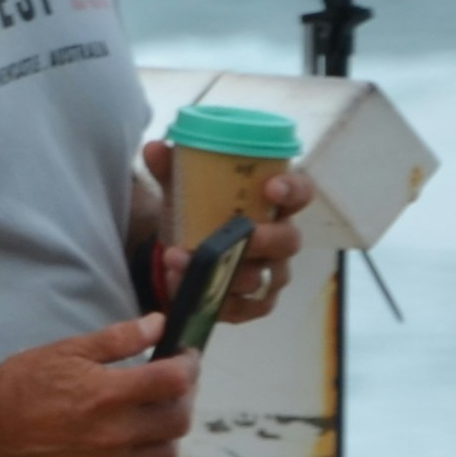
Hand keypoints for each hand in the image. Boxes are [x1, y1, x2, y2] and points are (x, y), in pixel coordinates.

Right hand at [0, 320, 198, 456]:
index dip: (189, 365)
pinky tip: (112, 439)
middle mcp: (112, 434)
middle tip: (170, 386)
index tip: (184, 357)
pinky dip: (131, 455)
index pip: (175, 381)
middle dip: (183, 398)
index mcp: (107, 394)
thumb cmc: (20, 383)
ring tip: (150, 417)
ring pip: (165, 455)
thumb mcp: (67, 350)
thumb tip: (158, 325)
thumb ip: (118, 339)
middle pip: (180, 420)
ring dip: (165, 433)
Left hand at [150, 162, 318, 324]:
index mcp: (272, 203)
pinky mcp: (255, 303)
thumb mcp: (182, 188)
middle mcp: (280, 238)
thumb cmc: (197, 212)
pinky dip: (216, 301)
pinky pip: (246, 308)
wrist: (180, 250)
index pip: (300, 192)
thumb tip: (154, 148)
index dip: (293, 189)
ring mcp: (271, 273)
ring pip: (261, 278)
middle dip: (264, 240)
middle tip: (240, 235)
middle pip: (288, 240)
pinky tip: (187, 289)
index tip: (271, 186)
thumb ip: (171, 168)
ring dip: (221, 272)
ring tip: (179, 259)